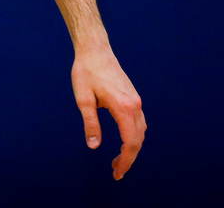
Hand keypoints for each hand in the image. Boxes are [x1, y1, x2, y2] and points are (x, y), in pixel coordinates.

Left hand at [71, 47, 145, 179]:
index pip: (130, 142)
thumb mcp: (83, 99)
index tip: (117, 173)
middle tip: (116, 172)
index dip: (126, 161)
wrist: (95, 50)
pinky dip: (134, 136)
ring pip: (140, 132)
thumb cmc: (86, 72)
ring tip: (117, 160)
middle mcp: (134, 105)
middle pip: (138, 140)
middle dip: (129, 158)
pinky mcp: (134, 98)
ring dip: (131, 148)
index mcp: (123, 107)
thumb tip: (94, 146)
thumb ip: (90, 123)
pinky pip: (139, 123)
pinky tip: (123, 142)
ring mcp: (136, 101)